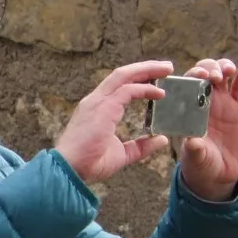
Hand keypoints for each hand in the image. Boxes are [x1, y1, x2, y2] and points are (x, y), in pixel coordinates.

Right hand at [55, 60, 173, 183]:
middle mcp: (96, 100)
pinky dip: (145, 89)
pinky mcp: (103, 107)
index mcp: (98, 108)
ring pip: (124, 75)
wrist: (70, 170)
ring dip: (147, 70)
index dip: (139, 79)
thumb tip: (162, 139)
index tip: (158, 80)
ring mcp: (98, 102)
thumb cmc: (90, 163)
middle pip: (123, 74)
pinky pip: (127, 90)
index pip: (119, 85)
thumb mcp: (122, 154)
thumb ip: (140, 146)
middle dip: (146, 68)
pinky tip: (160, 92)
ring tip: (167, 69)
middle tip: (167, 67)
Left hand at [178, 58, 237, 201]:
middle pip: (204, 73)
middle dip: (208, 68)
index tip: (199, 76)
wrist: (220, 172)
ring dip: (224, 66)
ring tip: (228, 71)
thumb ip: (195, 150)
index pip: (187, 84)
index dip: (192, 76)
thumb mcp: (197, 158)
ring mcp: (222, 101)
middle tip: (214, 76)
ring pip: (222, 74)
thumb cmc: (201, 163)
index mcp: (187, 108)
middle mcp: (203, 100)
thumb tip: (193, 142)